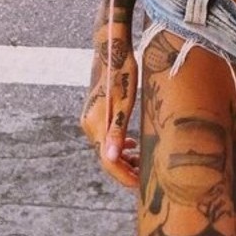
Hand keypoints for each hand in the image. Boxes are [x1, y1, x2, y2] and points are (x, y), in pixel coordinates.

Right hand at [80, 23, 141, 189]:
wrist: (111, 49)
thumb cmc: (122, 73)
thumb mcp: (124, 102)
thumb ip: (117, 131)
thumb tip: (111, 159)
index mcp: (96, 125)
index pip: (108, 161)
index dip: (124, 176)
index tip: (140, 186)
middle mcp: (89, 124)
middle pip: (107, 156)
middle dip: (126, 170)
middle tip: (146, 179)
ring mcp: (91, 118)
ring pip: (108, 147)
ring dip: (124, 158)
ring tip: (143, 164)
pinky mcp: (97, 111)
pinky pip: (107, 135)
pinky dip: (120, 145)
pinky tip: (133, 146)